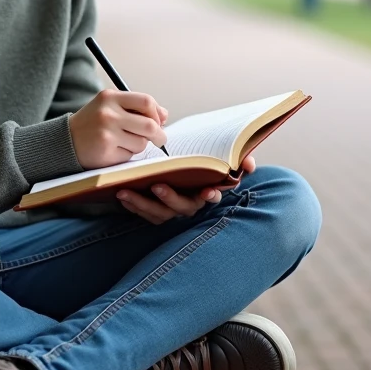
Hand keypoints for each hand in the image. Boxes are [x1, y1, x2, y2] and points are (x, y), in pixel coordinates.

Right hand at [69, 89, 168, 169]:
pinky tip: (113, 150)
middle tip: (159, 140)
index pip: (146, 102)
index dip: (157, 113)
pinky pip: (130, 156)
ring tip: (124, 143)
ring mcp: (106, 133)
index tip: (159, 122)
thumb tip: (164, 115)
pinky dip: (126, 155)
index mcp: (110, 97)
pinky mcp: (105, 152)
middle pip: (149, 125)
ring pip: (141, 143)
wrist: (65, 141)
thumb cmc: (93, 123)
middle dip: (159, 135)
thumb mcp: (110, 107)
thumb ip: (136, 108)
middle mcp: (108, 113)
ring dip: (139, 146)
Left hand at [115, 155, 256, 223]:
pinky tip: (121, 193)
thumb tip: (249, 165)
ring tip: (126, 191)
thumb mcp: (217, 156)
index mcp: (206, 191)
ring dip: (142, 203)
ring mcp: (172, 209)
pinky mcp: (155, 210)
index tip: (208, 190)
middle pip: (182, 207)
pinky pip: (144, 213)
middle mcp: (190, 203)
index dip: (212, 195)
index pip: (213, 195)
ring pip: (159, 213)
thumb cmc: (195, 162)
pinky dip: (133, 205)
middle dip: (170, 198)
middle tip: (157, 185)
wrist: (175, 166)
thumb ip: (238, 159)